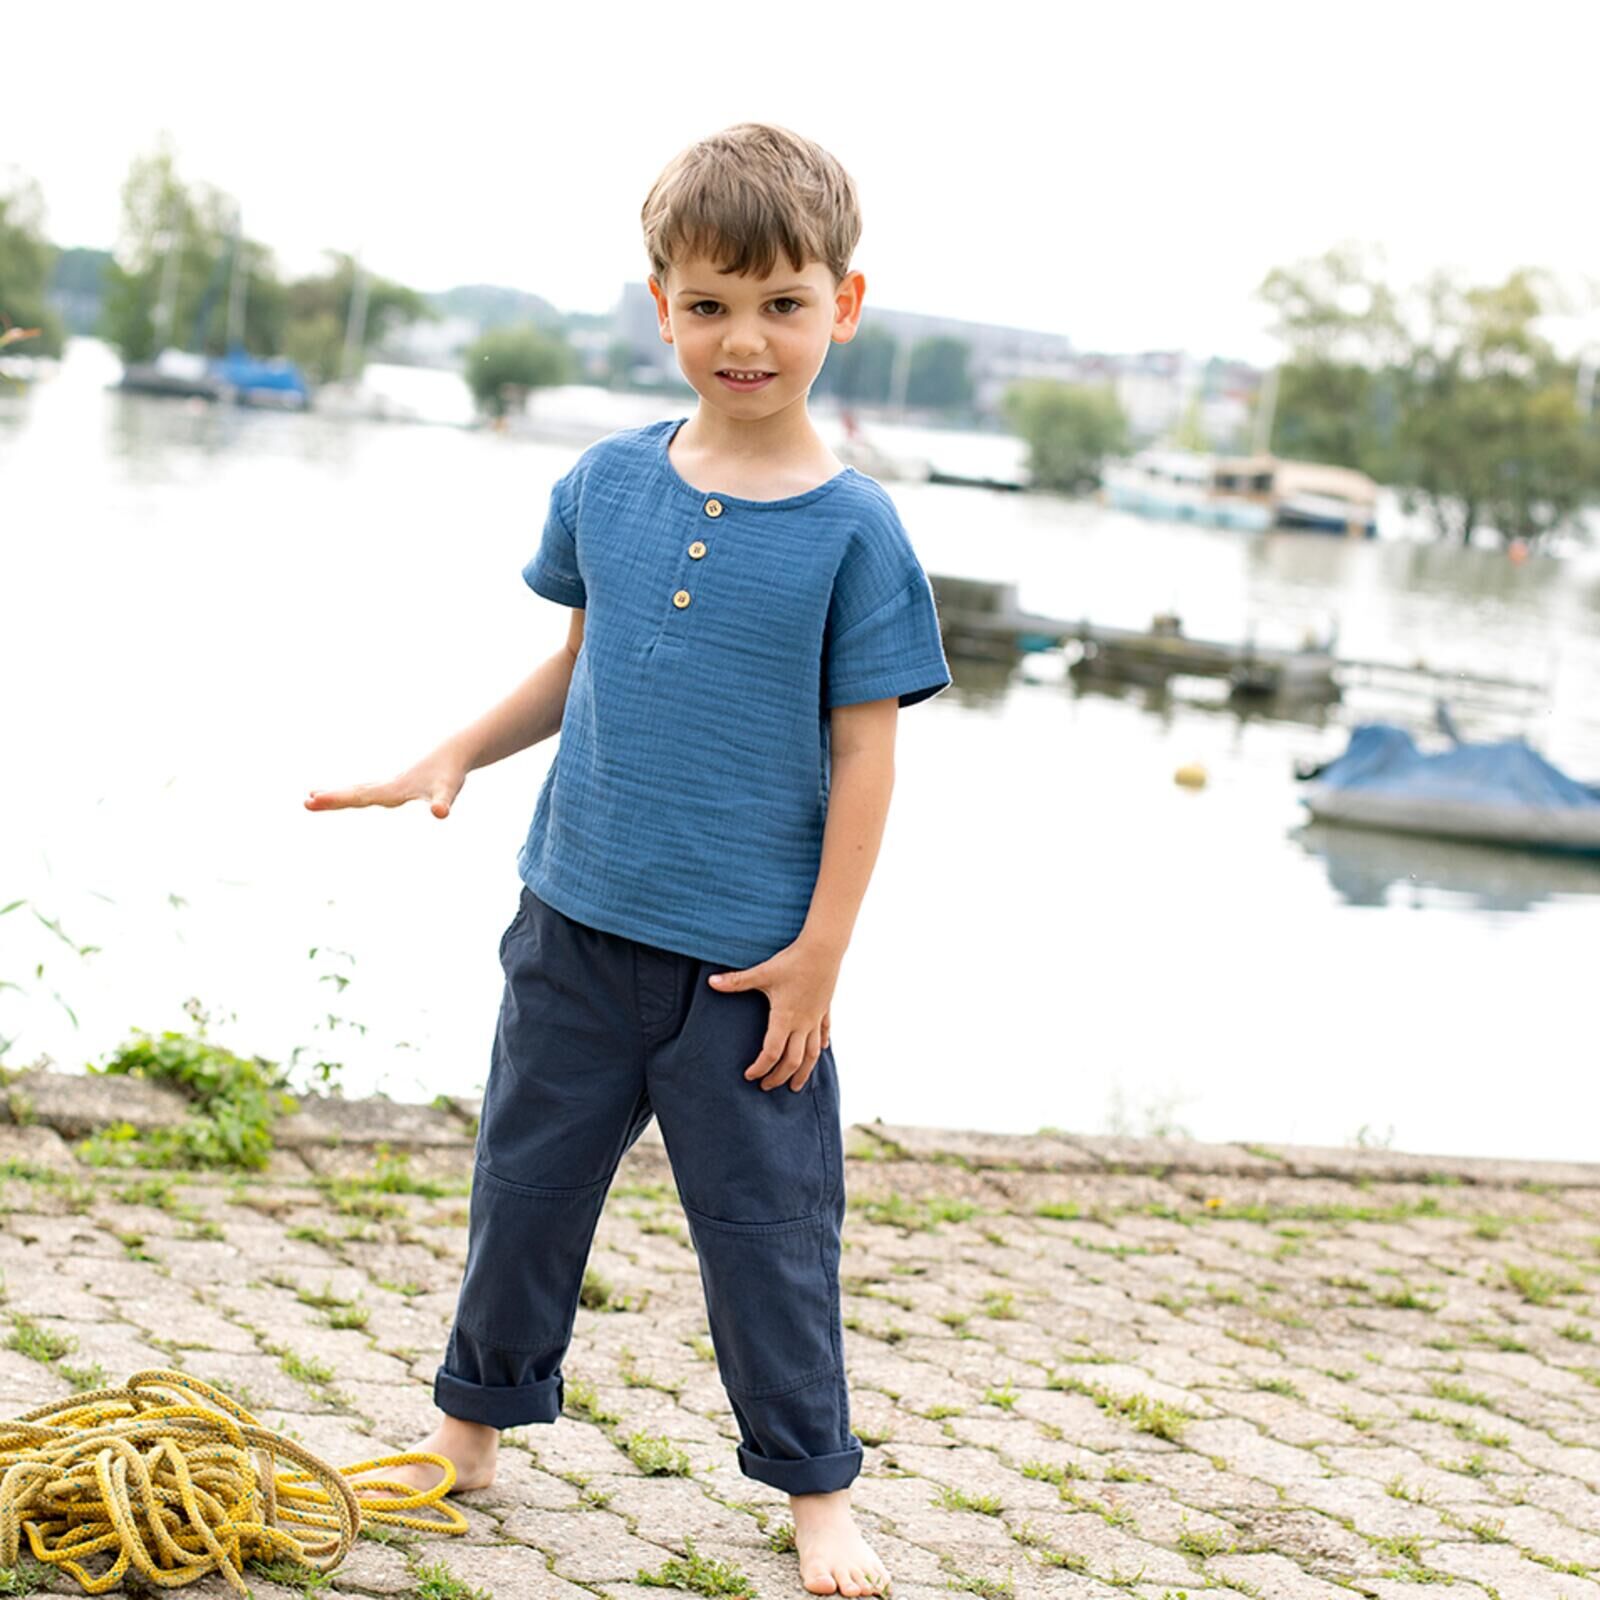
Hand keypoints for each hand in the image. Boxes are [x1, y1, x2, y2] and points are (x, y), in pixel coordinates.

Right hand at [304, 749, 467, 819]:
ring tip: (312, 794)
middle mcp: (388, 787)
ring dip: (338, 794)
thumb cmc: (450, 774)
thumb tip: (440, 813)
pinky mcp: (399, 785)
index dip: (337, 799)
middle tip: (305, 802)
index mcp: (393, 790)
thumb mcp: (447, 791)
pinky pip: (370, 790)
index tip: (312, 799)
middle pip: (355, 793)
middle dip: (331, 799)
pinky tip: (350, 794)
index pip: (360, 796)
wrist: (455, 752)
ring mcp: (392, 785)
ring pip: (359, 790)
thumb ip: (443, 802)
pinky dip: (355, 793)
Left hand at [708, 939, 839, 1091]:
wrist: (823, 948)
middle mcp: (803, 1023)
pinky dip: (820, 1046)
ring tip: (796, 1086)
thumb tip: (711, 982)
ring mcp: (816, 1018)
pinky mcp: (825, 1009)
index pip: (772, 1053)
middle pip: (793, 1061)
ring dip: (803, 1072)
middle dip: (779, 1077)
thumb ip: (736, 981)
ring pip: (812, 1054)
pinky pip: (825, 1033)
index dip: (760, 1068)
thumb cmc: (792, 961)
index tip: (749, 1075)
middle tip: (766, 1087)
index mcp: (785, 1018)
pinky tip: (821, 1050)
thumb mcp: (762, 972)